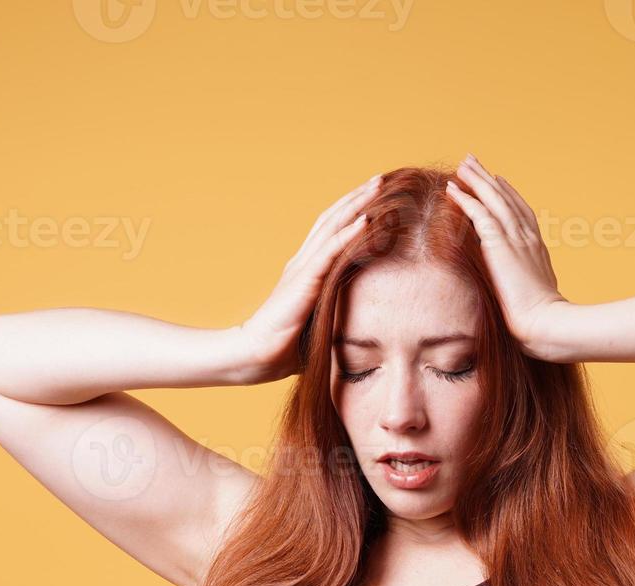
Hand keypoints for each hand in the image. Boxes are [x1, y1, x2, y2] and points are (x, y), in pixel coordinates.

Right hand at [237, 172, 380, 382]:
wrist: (254, 357)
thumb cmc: (283, 349)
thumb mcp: (317, 327)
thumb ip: (335, 317)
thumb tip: (360, 329)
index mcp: (304, 272)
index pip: (330, 233)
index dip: (350, 213)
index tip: (374, 199)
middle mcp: (302, 263)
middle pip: (332, 220)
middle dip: (357, 198)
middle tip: (380, 179)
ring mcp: (302, 269)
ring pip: (333, 226)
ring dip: (357, 204)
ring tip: (378, 186)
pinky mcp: (304, 281)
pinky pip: (331, 251)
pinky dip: (349, 233)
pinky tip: (367, 219)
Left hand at [444, 153, 566, 356]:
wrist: (545, 323)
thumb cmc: (540, 321)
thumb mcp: (534, 296)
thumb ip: (524, 285)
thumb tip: (514, 291)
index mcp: (537, 247)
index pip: (522, 212)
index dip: (508, 194)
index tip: (497, 180)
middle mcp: (528, 237)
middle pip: (506, 198)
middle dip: (488, 178)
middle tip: (473, 161)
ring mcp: (516, 238)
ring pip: (493, 199)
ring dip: (476, 180)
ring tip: (462, 165)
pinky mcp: (500, 243)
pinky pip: (479, 213)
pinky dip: (465, 198)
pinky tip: (452, 188)